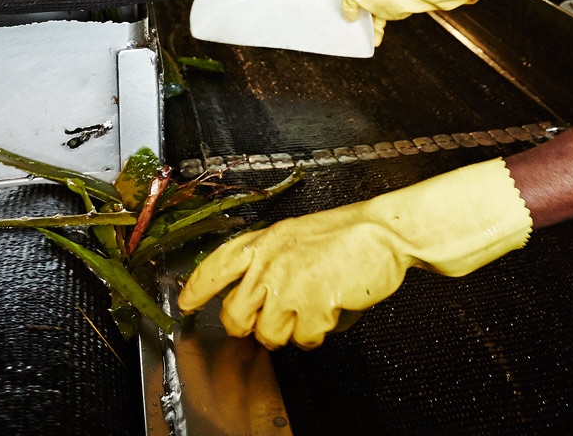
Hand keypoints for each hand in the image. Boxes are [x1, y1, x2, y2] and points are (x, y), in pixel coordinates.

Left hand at [178, 159, 530, 348]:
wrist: (385, 232)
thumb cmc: (349, 233)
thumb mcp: (298, 235)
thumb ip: (272, 261)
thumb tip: (255, 296)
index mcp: (265, 240)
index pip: (216, 265)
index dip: (197, 289)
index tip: (187, 304)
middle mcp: (270, 261)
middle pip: (234, 316)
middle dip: (250, 327)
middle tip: (269, 322)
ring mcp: (289, 284)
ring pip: (267, 334)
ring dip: (289, 332)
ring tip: (311, 312)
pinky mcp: (312, 304)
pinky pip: (303, 340)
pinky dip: (318, 333)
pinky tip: (331, 311)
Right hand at [327, 0, 478, 42]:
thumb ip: (346, 5)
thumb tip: (349, 17)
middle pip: (350, 0)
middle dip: (346, 11)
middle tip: (338, 21)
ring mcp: (374, 0)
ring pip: (364, 15)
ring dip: (362, 27)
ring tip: (356, 36)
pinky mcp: (385, 11)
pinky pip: (378, 24)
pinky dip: (376, 32)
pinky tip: (375, 40)